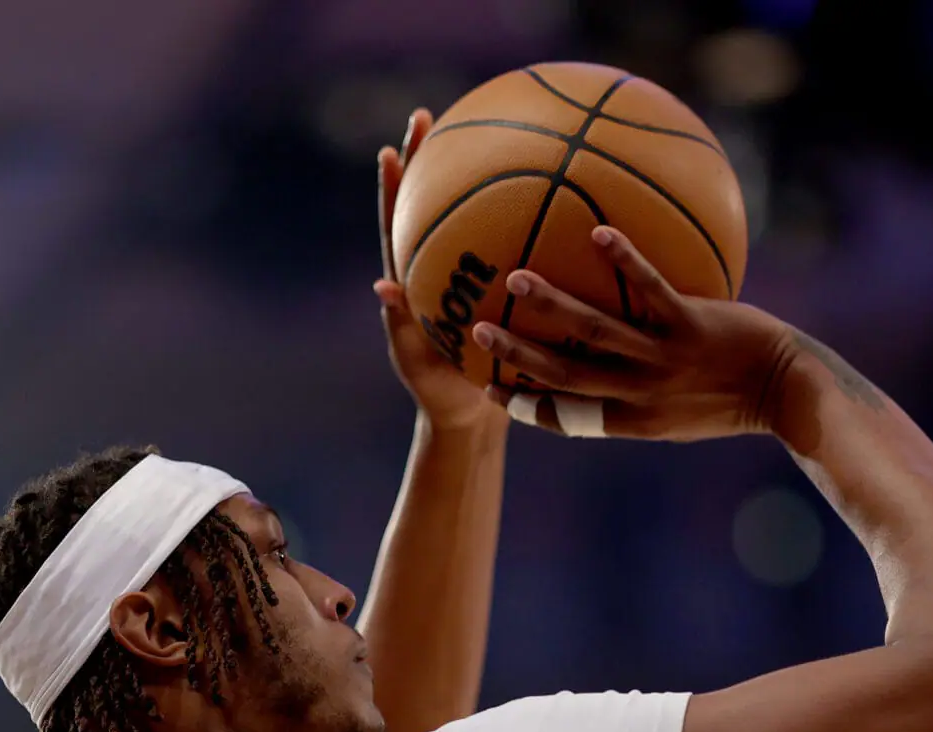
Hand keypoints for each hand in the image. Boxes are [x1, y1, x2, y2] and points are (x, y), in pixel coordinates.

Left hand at [375, 110, 507, 432]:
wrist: (469, 415)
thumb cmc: (438, 392)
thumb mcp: (417, 360)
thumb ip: (401, 324)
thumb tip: (381, 286)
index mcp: (414, 282)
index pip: (398, 225)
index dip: (394, 189)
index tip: (393, 148)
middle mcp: (439, 270)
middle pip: (430, 203)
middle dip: (429, 158)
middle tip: (430, 115)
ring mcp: (468, 277)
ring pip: (472, 218)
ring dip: (474, 175)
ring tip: (485, 130)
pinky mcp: (497, 289)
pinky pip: (510, 247)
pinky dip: (521, 221)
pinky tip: (550, 196)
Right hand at [472, 227, 797, 441]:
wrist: (788, 393)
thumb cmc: (738, 399)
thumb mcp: (686, 412)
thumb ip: (646, 393)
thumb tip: (616, 366)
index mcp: (633, 419)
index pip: (566, 417)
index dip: (525, 405)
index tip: (489, 389)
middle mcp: (641, 393)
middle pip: (563, 375)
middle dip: (516, 355)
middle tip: (475, 331)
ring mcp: (664, 360)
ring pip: (596, 332)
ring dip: (551, 306)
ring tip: (515, 278)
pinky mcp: (692, 326)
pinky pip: (650, 289)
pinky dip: (624, 261)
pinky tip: (598, 231)